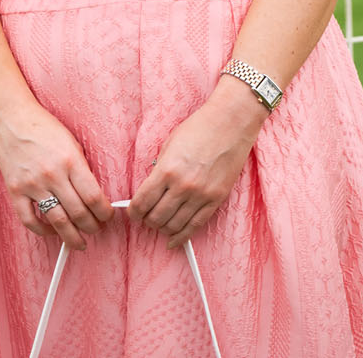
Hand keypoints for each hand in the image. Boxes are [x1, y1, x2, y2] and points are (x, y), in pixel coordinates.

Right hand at [0, 100, 114, 251]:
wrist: (11, 119)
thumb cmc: (44, 127)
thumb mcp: (71, 142)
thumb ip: (81, 169)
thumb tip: (93, 196)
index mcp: (70, 161)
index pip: (94, 198)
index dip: (104, 213)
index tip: (107, 216)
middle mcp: (53, 175)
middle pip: (79, 214)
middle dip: (92, 227)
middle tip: (96, 229)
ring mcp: (33, 185)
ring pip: (58, 222)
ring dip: (72, 237)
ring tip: (79, 242)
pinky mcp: (16, 191)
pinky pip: (30, 221)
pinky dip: (43, 231)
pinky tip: (53, 231)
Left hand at [127, 91, 265, 249]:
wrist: (230, 123)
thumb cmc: (199, 128)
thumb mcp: (169, 144)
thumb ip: (159, 169)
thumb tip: (150, 190)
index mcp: (167, 169)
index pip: (142, 201)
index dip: (133, 212)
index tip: (132, 213)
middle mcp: (183, 186)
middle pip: (156, 217)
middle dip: (147, 221)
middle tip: (145, 218)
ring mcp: (201, 195)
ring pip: (174, 225)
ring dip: (163, 228)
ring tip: (159, 224)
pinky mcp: (216, 200)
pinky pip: (195, 226)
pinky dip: (182, 237)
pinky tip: (174, 240)